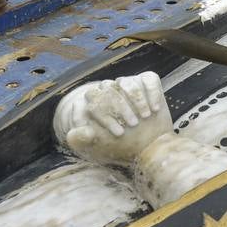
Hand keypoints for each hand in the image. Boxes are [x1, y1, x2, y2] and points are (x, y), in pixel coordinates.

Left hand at [55, 72, 171, 166]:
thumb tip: (72, 133)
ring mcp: (127, 84)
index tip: (117, 133)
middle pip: (108, 89)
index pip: (92, 99)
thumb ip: (81, 140)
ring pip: (127, 82)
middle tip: (132, 125)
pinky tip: (155, 109)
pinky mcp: (146, 81)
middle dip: (120, 108)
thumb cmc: (123, 147)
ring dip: (137, 100)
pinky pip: (148, 79)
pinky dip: (151, 93)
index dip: (104, 115)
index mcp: (94, 103)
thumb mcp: (98, 146)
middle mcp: (109, 90)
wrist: (151, 146)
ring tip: (144, 117)